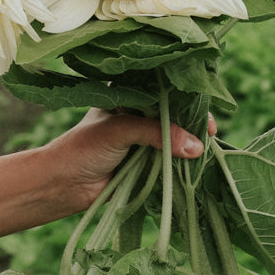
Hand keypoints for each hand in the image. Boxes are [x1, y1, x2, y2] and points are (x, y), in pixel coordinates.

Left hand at [40, 108, 215, 212]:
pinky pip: (170, 159)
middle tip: (210, 132)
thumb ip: (157, 134)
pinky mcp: (146, 162)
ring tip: (208, 147)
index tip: (204, 110)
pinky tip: (198, 162)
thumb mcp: (121, 130)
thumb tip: (196, 147)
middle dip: (192, 122)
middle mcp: (138, 113)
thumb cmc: (84, 148)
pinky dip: (183, 161)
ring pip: (174, 137)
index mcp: (128, 94)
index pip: (162, 89)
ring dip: (190, 143)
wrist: (64, 184)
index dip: (185, 97)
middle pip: (173, 114)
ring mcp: (143, 138)